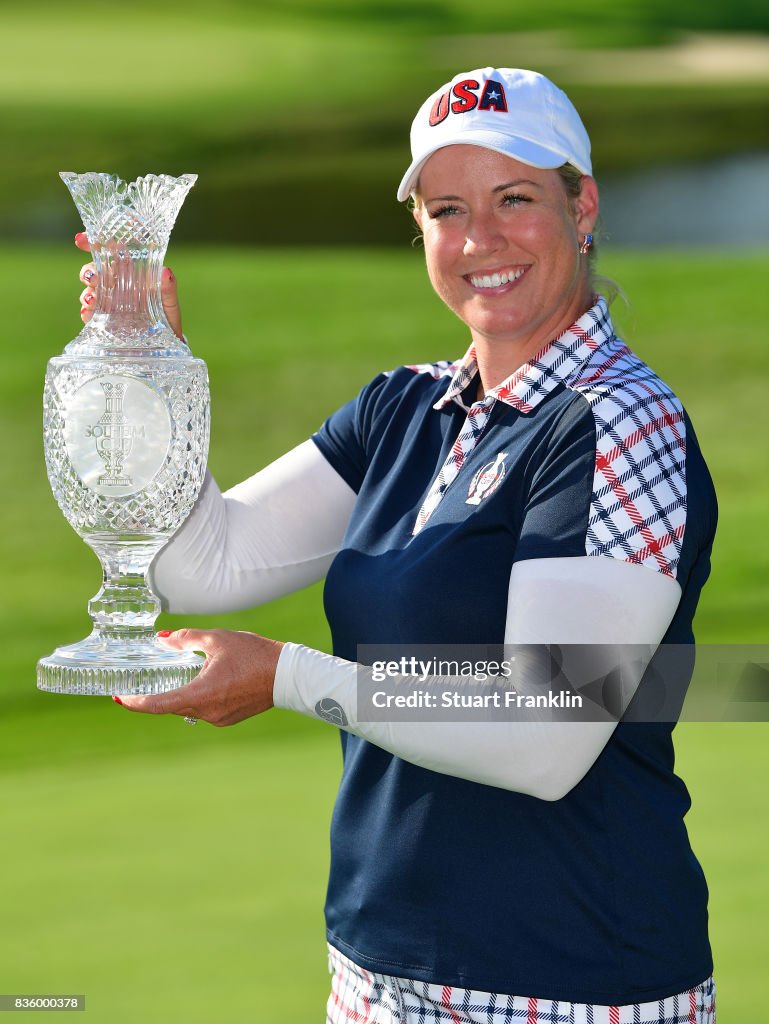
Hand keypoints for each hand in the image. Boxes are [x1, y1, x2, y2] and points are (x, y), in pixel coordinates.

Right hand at [75, 232, 184, 338]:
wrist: (166, 341)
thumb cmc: (167, 315)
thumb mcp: (170, 302)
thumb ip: (168, 288)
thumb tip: (166, 272)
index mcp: (129, 272)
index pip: (108, 253)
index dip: (92, 244)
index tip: (80, 240)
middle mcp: (115, 284)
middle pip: (93, 271)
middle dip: (88, 272)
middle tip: (92, 278)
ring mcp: (107, 302)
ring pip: (89, 291)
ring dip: (86, 293)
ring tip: (92, 300)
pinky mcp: (103, 320)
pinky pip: (89, 314)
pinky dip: (86, 312)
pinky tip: (89, 314)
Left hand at [115, 629, 283, 725]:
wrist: (287, 674)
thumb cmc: (254, 654)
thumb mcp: (217, 639)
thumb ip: (186, 639)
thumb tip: (163, 639)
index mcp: (199, 695)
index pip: (156, 705)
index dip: (134, 703)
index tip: (119, 697)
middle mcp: (206, 713)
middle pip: (170, 706)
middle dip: (156, 695)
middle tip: (141, 683)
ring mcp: (218, 719)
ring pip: (188, 708)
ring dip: (180, 694)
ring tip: (179, 676)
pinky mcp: (228, 718)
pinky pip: (204, 710)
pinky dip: (197, 697)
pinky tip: (203, 681)